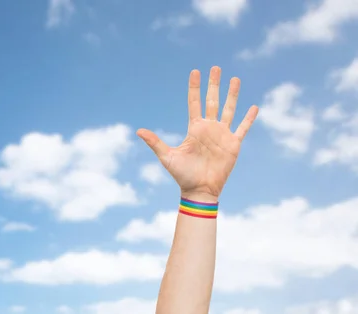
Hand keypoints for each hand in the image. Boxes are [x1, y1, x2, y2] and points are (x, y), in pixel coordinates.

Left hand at [138, 67, 257, 201]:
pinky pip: (243, 128)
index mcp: (194, 128)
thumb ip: (155, 142)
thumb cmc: (182, 175)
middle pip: (213, 101)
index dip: (194, 87)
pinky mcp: (233, 144)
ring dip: (232, 95)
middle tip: (216, 68)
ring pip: (229, 109)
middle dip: (214, 84)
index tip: (195, 71)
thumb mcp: (167, 156)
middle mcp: (209, 128)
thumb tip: (138, 131)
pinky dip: (249, 118)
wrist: (200, 191)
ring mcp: (222, 135)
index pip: (194, 102)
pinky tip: (254, 106)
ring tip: (235, 79)